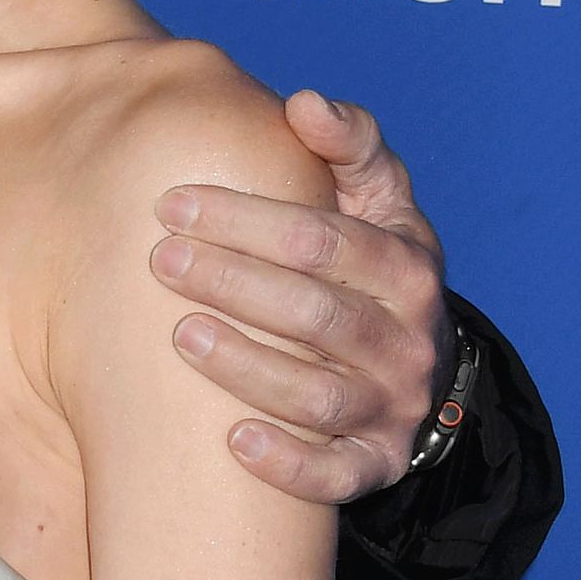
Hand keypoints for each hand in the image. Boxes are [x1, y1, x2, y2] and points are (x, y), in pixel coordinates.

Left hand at [149, 88, 452, 502]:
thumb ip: (348, 145)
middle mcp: (407, 340)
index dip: (244, 218)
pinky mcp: (377, 464)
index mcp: (406, 266)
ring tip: (178, 335)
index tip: (172, 204)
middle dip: (231, 283)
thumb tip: (304, 103)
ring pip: (318, 395)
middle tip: (159, 261)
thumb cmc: (375, 266)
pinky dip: (289, 464)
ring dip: (245, 367)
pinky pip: (336, 477)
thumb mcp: (378, 200)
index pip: (321, 239)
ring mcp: (393, 407)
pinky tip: (233, 442)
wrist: (421, 362)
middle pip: (315, 312)